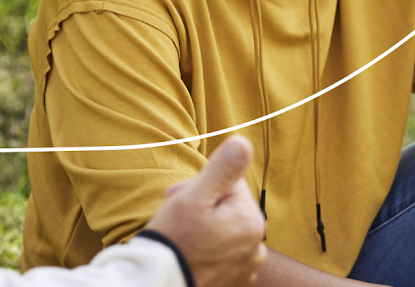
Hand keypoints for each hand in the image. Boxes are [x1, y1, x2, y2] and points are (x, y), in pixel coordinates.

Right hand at [146, 136, 267, 286]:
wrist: (158, 284)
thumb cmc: (174, 241)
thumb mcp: (194, 197)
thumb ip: (222, 169)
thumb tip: (243, 142)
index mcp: (251, 221)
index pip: (230, 184)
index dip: (201, 187)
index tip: (180, 200)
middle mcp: (256, 246)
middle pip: (228, 209)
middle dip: (203, 208)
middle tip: (177, 219)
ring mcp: (246, 267)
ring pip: (224, 231)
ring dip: (205, 230)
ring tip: (182, 239)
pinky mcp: (233, 281)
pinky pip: (222, 255)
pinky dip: (208, 253)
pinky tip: (190, 255)